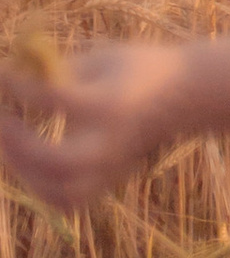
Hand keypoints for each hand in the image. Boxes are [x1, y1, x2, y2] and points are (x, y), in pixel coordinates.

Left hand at [0, 34, 193, 212]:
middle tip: (1, 120)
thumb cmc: (138, 69)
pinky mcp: (110, 180)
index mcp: (111, 104)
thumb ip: (60, 70)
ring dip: (25, 171)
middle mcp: (111, 142)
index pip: (56, 99)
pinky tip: (29, 167)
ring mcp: (111, 166)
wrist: (184, 96)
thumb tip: (14, 78)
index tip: (1, 75)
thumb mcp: (103, 57)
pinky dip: (43, 190)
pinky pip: (69, 200)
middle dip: (17, 144)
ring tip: (10, 145)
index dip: (20, 87)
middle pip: (56, 160)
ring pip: (61, 191)